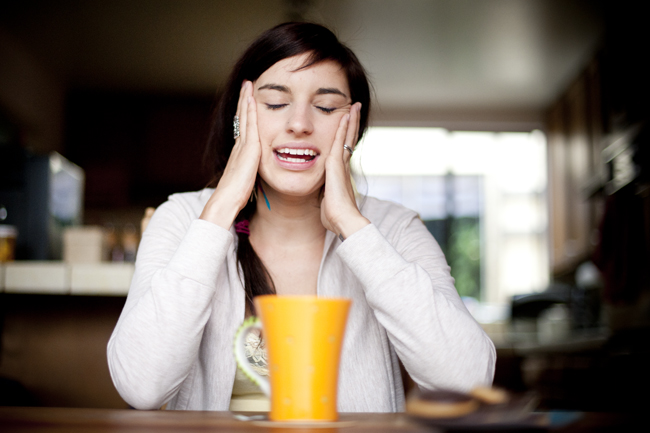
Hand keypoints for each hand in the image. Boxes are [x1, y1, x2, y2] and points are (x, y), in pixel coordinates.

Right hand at [200, 81, 260, 228]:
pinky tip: (252, 98)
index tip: (246, 100)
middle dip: (243, 100)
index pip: (242, 128)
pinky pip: (250, 124)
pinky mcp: (248, 148)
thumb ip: (249, 172)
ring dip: (246, 99)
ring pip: (244, 117)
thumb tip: (252, 174)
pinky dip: (250, 110)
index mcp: (240, 152)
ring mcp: (242, 145)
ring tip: (248, 84)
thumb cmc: (235, 196)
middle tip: (246, 83)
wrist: (227, 201)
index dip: (244, 113)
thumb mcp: (246, 180)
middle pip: (241, 117)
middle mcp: (239, 145)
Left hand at [321, 102, 369, 238]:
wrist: (343, 220)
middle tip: (355, 109)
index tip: (348, 126)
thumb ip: (325, 194)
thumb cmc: (334, 215)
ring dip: (350, 120)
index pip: (344, 150)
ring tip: (353, 106)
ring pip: (346, 137)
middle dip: (352, 124)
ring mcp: (341, 164)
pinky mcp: (336, 164)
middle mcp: (343, 166)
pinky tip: (344, 115)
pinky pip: (340, 140)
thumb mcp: (327, 200)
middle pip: (349, 139)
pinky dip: (343, 127)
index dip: (347, 137)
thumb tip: (323, 195)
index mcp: (339, 173)